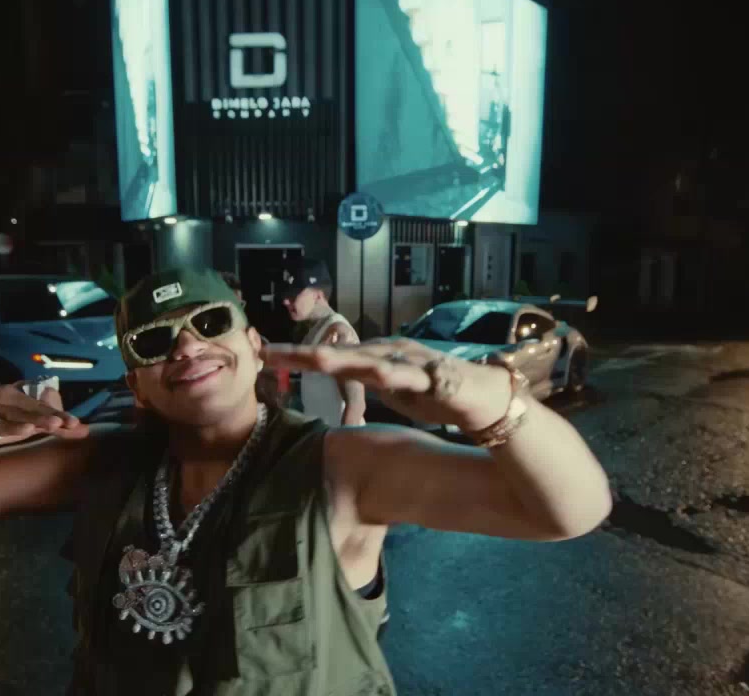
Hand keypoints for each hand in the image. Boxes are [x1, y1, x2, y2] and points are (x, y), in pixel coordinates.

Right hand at [0, 382, 89, 452]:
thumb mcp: (26, 426)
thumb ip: (52, 427)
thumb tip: (83, 429)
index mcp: (21, 397)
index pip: (45, 407)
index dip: (62, 416)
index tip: (78, 425)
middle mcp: (9, 398)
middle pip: (36, 408)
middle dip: (55, 415)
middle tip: (72, 423)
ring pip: (20, 414)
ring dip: (38, 419)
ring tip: (55, 423)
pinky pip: (0, 425)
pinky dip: (14, 427)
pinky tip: (27, 430)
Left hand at [261, 339, 513, 430]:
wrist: (485, 397)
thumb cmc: (438, 394)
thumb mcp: (394, 392)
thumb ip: (368, 385)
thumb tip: (343, 386)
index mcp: (376, 357)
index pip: (329, 357)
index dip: (296, 357)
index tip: (263, 356)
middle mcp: (390, 353)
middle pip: (340, 353)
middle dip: (304, 353)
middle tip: (268, 352)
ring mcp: (411, 362)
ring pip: (370, 360)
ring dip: (341, 358)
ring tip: (311, 359)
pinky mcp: (434, 376)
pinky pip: (410, 376)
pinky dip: (391, 373)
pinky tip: (373, 372)